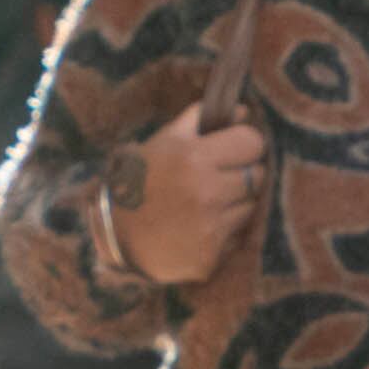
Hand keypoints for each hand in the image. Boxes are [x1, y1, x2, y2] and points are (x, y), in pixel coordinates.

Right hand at [110, 105, 270, 286]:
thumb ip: (201, 119)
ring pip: (250, 207)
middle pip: (257, 176)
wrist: (111, 234)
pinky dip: (224, 231)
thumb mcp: (162, 142)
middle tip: (216, 178)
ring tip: (203, 204)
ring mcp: (209, 228)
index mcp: (193, 158)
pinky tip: (198, 228)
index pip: (252, 143)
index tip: (233, 149)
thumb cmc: (137, 181)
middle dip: (241, 173)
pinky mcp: (209, 257)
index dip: (244, 144)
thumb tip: (243, 111)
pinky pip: (237, 237)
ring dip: (235, 204)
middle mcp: (205, 193)